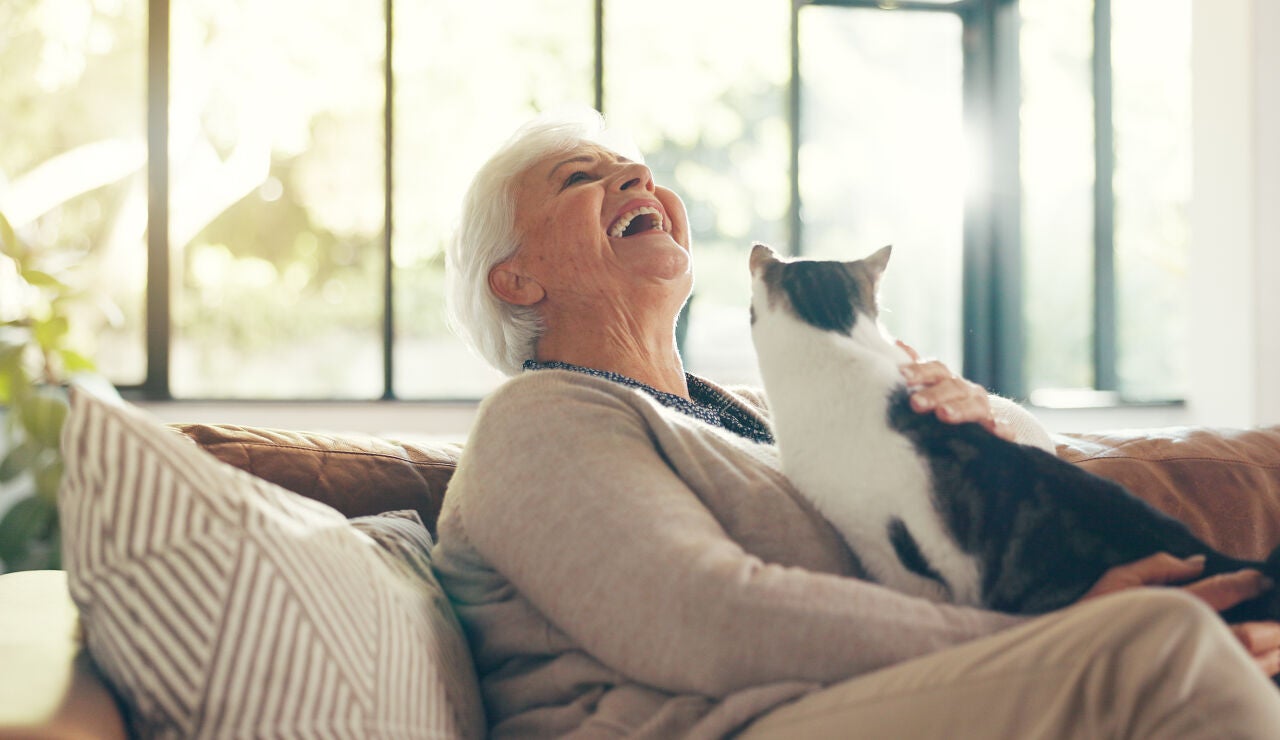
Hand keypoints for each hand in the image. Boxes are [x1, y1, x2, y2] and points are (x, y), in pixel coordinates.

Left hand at [897, 341, 1009, 439]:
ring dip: (960, 409)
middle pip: (952, 387)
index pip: (935, 370)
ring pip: (974, 406)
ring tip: (944, 414)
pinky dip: (1002, 428)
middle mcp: (966, 391)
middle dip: (934, 395)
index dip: (919, 370)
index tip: (902, 375)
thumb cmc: (947, 403)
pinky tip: (996, 431)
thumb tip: (897, 343)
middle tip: (915, 403)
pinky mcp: (999, 429)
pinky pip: (1004, 428)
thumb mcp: (932, 387)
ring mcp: (984, 408)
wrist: (984, 422)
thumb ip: (916, 369)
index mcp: (947, 380)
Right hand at [1081, 552, 1279, 675]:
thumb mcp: (1114, 582)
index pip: (1220, 591)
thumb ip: (1157, 567)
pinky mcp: (1193, 693)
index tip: (1258, 579)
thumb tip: (1197, 562)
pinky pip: (1236, 686)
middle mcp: (1187, 640)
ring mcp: (1193, 671)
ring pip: (1249, 664)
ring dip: (1273, 651)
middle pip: (1247, 634)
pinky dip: (1259, 673)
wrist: (1073, 668)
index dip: (1245, 583)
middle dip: (1271, 627)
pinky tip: (1266, 663)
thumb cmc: (1090, 619)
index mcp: (1170, 608)